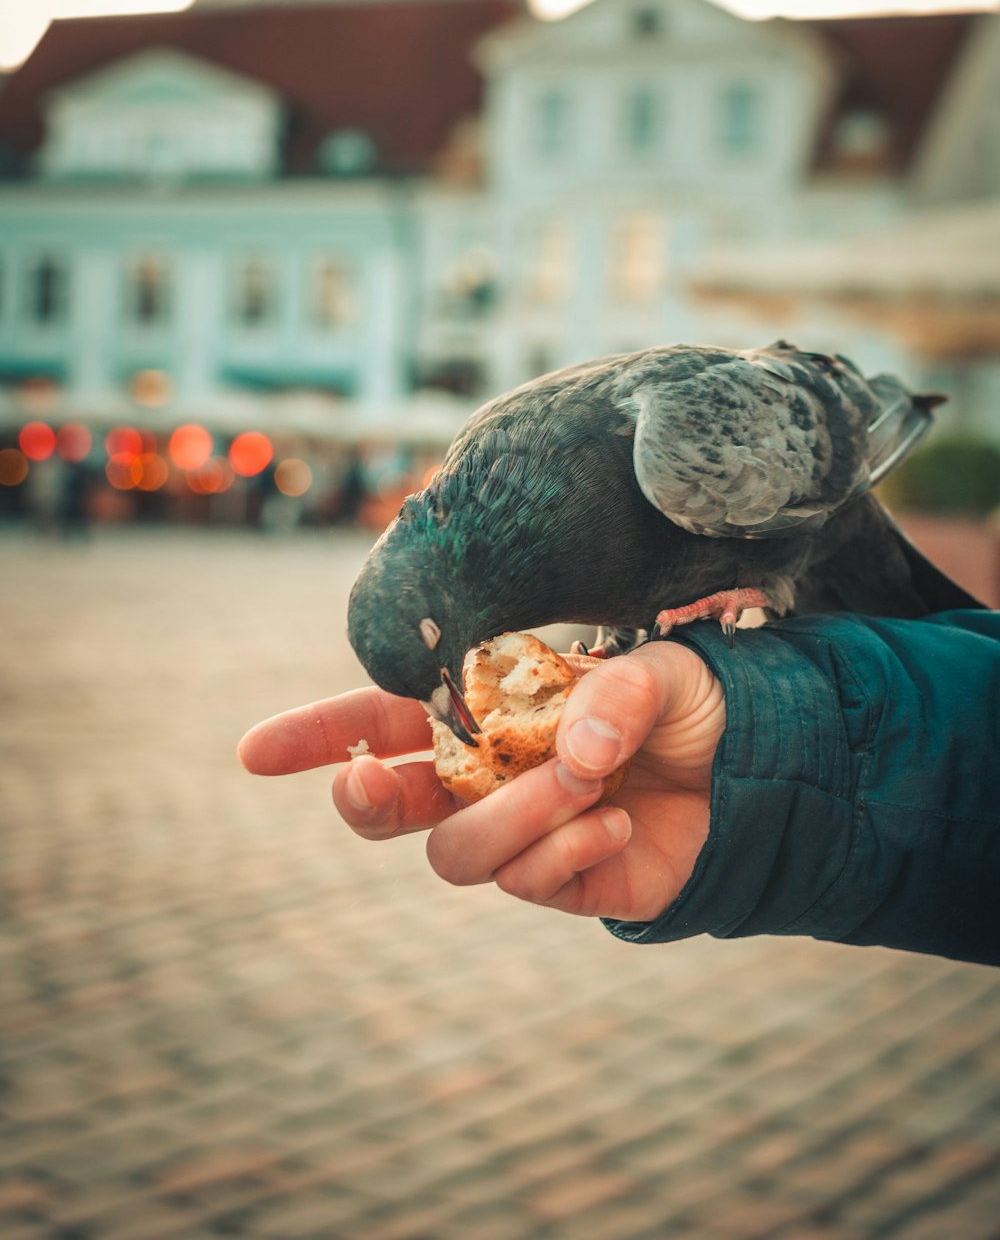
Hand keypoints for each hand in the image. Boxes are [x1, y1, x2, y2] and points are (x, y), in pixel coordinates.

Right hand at [238, 641, 724, 921]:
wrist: (762, 767)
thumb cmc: (694, 704)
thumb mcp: (663, 672)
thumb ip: (616, 695)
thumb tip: (571, 755)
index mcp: (486, 710)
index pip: (385, 718)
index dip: (318, 736)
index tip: (255, 753)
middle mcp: (487, 776)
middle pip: (388, 806)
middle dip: (362, 801)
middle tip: (370, 785)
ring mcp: (520, 833)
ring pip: (455, 852)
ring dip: (510, 816)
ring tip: (585, 785)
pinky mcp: (562, 882)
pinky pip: (527, 883)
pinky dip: (565, 853)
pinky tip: (616, 825)